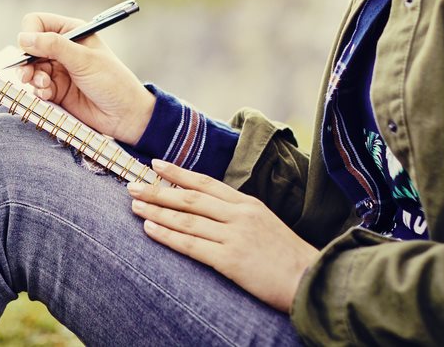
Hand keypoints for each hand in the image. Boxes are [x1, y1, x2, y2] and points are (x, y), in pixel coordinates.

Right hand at [16, 12, 154, 144]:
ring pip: (30, 69)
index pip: (38, 23)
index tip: (30, 49)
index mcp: (72, 32)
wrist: (124, 115)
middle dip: (27, 61)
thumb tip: (23, 38)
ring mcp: (58, 70)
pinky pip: (36, 87)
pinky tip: (49, 95)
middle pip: (29, 48)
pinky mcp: (56, 90)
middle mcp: (62, 48)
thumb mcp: (84, 60)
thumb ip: (54, 46)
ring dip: (33, 78)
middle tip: (28, 75)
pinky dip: (39, 91)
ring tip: (44, 86)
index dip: (30, 34)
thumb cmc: (112, 81)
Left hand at [128, 159, 319, 312]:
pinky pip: (191, 245)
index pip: (206, 182)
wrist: (311, 279)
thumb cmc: (288, 256)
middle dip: (158, 190)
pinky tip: (150, 228)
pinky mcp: (230, 259)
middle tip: (132, 185)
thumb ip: (239, 214)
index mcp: (247, 203)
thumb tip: (210, 209)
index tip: (155, 164)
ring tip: (134, 205)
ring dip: (157, 211)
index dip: (178, 173)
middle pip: (190, 198)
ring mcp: (234, 236)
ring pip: (186, 219)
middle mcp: (239, 214)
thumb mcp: (265, 223)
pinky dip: (168, 235)